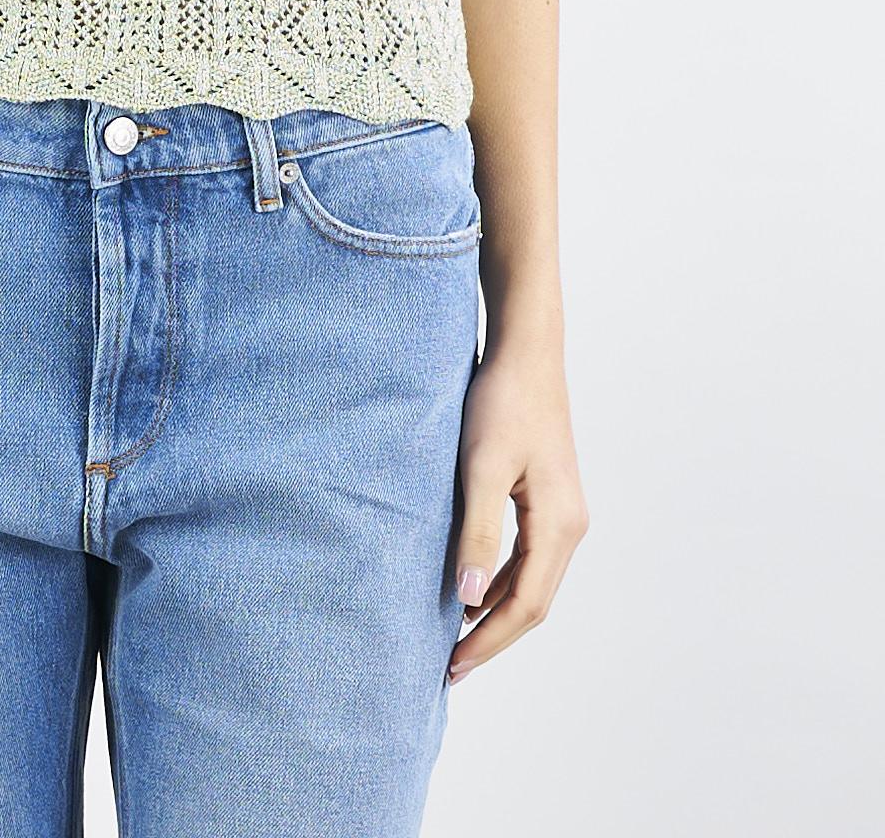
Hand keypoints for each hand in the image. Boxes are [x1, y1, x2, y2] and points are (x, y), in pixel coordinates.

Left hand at [447, 334, 588, 682]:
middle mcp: (570, 526)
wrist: (526, 352)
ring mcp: (563, 513)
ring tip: (455, 638)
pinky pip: (527, 557)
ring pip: (531, 581)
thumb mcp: (481, 467)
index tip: (453, 666)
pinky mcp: (549, 498)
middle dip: (492, 636)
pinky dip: (500, 580)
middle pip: (533, 602)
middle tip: (449, 667)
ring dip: (495, 611)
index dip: (489, 640)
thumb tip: (466, 598)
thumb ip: (477, 532)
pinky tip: (470, 588)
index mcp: (558, 525)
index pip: (525, 605)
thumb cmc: (501, 402)